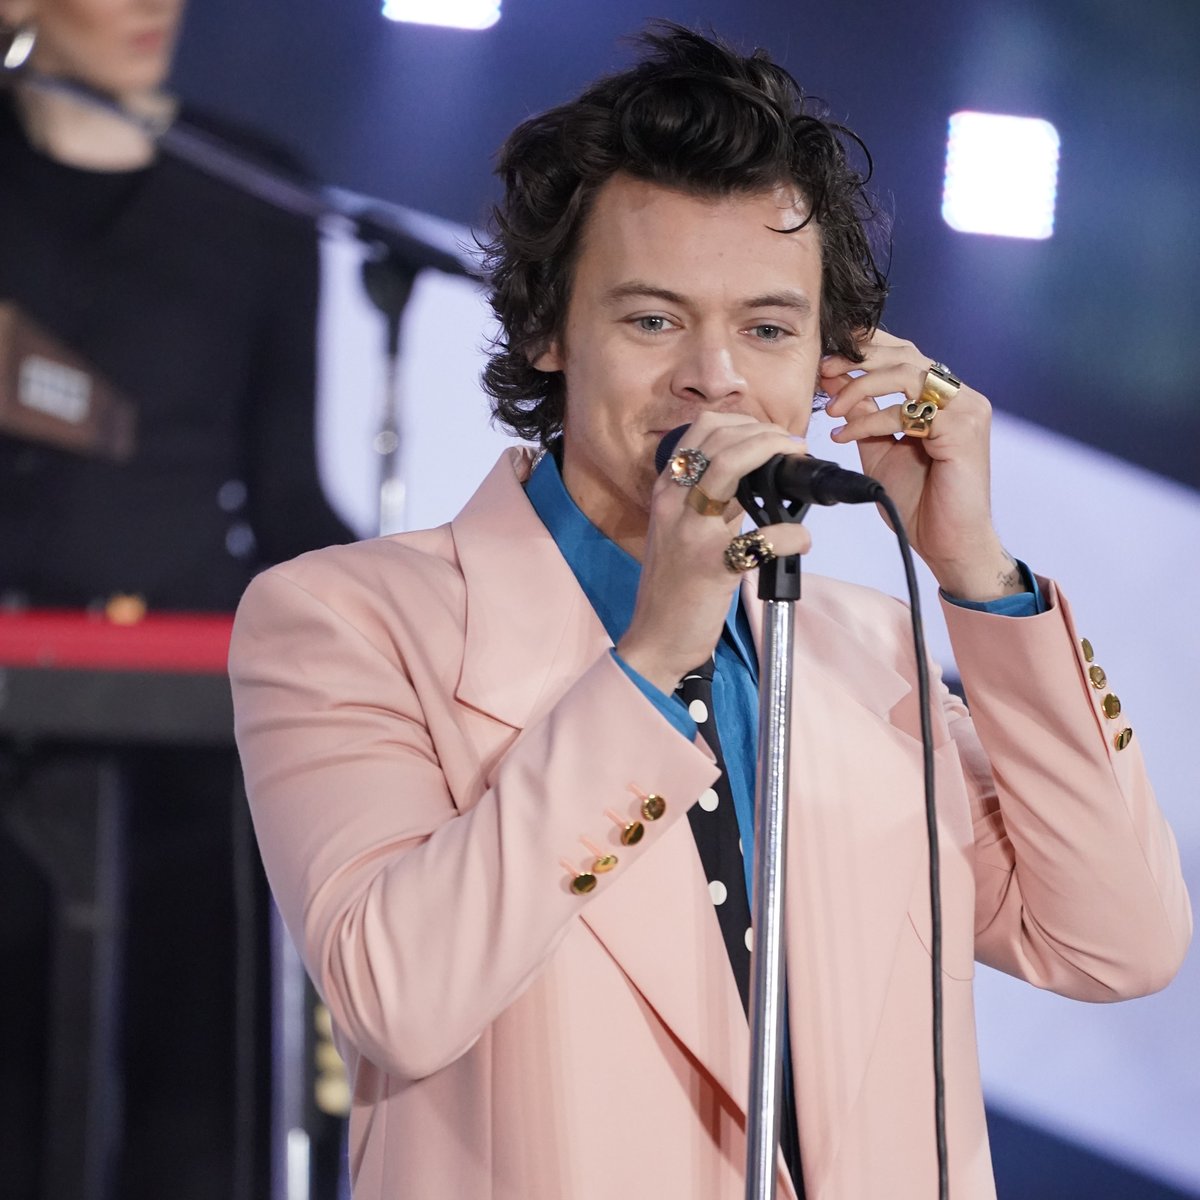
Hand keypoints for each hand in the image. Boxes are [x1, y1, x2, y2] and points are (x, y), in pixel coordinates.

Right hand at [617, 413, 811, 692]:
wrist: (657, 636)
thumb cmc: (675, 583)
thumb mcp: (685, 529)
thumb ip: (716, 499)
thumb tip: (760, 473)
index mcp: (667, 491)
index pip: (701, 429)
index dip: (744, 421)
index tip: (772, 436)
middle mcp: (674, 503)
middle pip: (720, 440)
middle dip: (767, 434)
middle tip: (794, 448)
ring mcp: (691, 532)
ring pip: (730, 467)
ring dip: (773, 454)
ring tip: (798, 464)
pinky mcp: (712, 566)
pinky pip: (761, 538)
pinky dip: (791, 535)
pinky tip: (802, 541)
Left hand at [819, 330, 1022, 600]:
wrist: (947, 542)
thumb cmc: (919, 500)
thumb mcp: (880, 447)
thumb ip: (863, 413)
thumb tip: (835, 380)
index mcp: (943, 396)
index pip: (903, 354)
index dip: (863, 350)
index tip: (825, 361)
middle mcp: (959, 396)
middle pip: (904, 354)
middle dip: (857, 358)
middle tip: (822, 370)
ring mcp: (966, 409)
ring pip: (906, 373)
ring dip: (860, 386)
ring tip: (831, 409)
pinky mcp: (964, 429)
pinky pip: (908, 411)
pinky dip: (870, 420)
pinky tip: (846, 436)